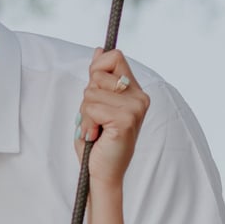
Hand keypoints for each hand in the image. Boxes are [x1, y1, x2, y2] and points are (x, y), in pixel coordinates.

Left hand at [77, 47, 149, 185]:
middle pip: (99, 73)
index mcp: (135, 91)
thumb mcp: (95, 105)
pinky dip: (86, 123)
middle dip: (87, 97)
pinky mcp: (126, 119)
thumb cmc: (98, 143)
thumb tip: (100, 50)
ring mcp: (135, 108)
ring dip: (84, 114)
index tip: (93, 93)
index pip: (115, 57)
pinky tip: (96, 136)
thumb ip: (99, 79)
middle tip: (94, 119)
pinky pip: (91, 108)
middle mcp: (140, 97)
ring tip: (95, 130)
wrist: (102, 174)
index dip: (97, 70)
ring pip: (91, 92)